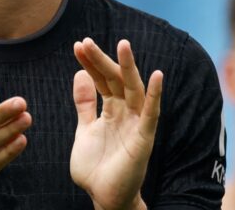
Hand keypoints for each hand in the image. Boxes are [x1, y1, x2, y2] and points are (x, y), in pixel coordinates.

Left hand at [71, 38, 162, 209]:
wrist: (104, 197)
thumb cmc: (96, 167)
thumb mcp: (84, 130)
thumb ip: (85, 104)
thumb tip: (80, 74)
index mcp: (111, 110)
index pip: (101, 80)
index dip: (90, 63)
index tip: (77, 45)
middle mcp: (126, 113)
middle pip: (115, 80)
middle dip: (102, 60)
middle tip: (86, 41)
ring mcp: (136, 124)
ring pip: (134, 90)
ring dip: (128, 67)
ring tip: (123, 45)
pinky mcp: (144, 138)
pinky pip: (152, 114)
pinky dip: (155, 95)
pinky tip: (157, 75)